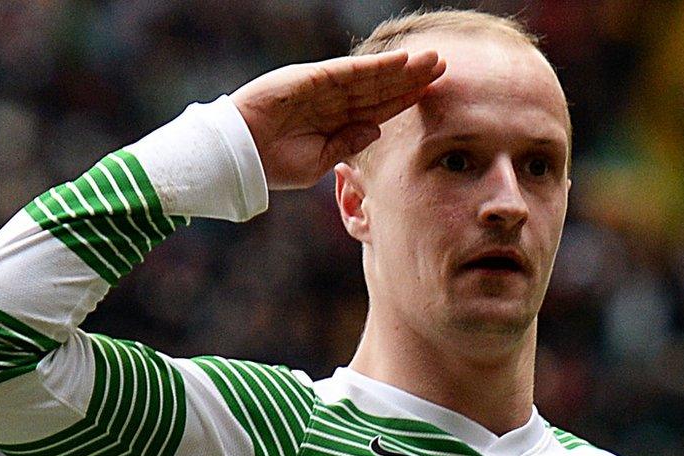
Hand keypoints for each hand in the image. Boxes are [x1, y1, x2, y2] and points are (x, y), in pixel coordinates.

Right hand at [230, 49, 446, 189]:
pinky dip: (375, 67)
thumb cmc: (272, 165)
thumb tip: (376, 128)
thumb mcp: (318, 163)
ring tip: (432, 61)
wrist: (238, 156)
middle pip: (380, 87)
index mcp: (335, 122)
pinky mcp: (311, 79)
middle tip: (444, 67)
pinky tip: (401, 63)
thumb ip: (347, 145)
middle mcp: (332, 101)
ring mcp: (322, 88)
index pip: (378, 107)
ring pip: (371, 76)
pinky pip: (349, 72)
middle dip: (412, 78)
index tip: (432, 93)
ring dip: (402, 69)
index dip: (405, 99)